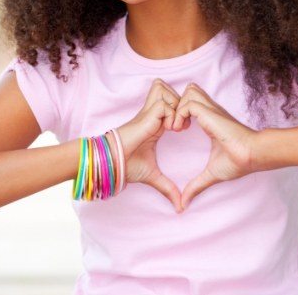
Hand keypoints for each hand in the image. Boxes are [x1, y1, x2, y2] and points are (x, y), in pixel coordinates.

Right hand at [115, 79, 183, 212]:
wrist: (112, 162)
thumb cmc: (127, 165)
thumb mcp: (152, 176)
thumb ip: (168, 188)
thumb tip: (180, 207)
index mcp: (156, 124)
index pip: (171, 103)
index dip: (181, 110)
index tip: (184, 129)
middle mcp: (152, 114)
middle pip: (168, 89)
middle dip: (180, 101)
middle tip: (183, 123)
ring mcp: (148, 113)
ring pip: (165, 90)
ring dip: (175, 105)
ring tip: (177, 125)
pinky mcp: (146, 116)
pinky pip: (164, 104)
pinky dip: (171, 114)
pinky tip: (171, 129)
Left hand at [167, 82, 256, 209]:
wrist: (251, 155)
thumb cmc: (237, 162)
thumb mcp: (211, 174)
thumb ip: (196, 185)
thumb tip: (183, 205)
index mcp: (210, 121)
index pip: (192, 103)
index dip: (179, 112)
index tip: (174, 130)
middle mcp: (210, 112)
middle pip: (189, 91)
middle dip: (176, 104)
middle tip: (172, 125)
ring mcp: (210, 110)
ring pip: (188, 92)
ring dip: (177, 107)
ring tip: (175, 127)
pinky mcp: (210, 112)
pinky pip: (188, 103)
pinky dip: (180, 113)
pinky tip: (179, 129)